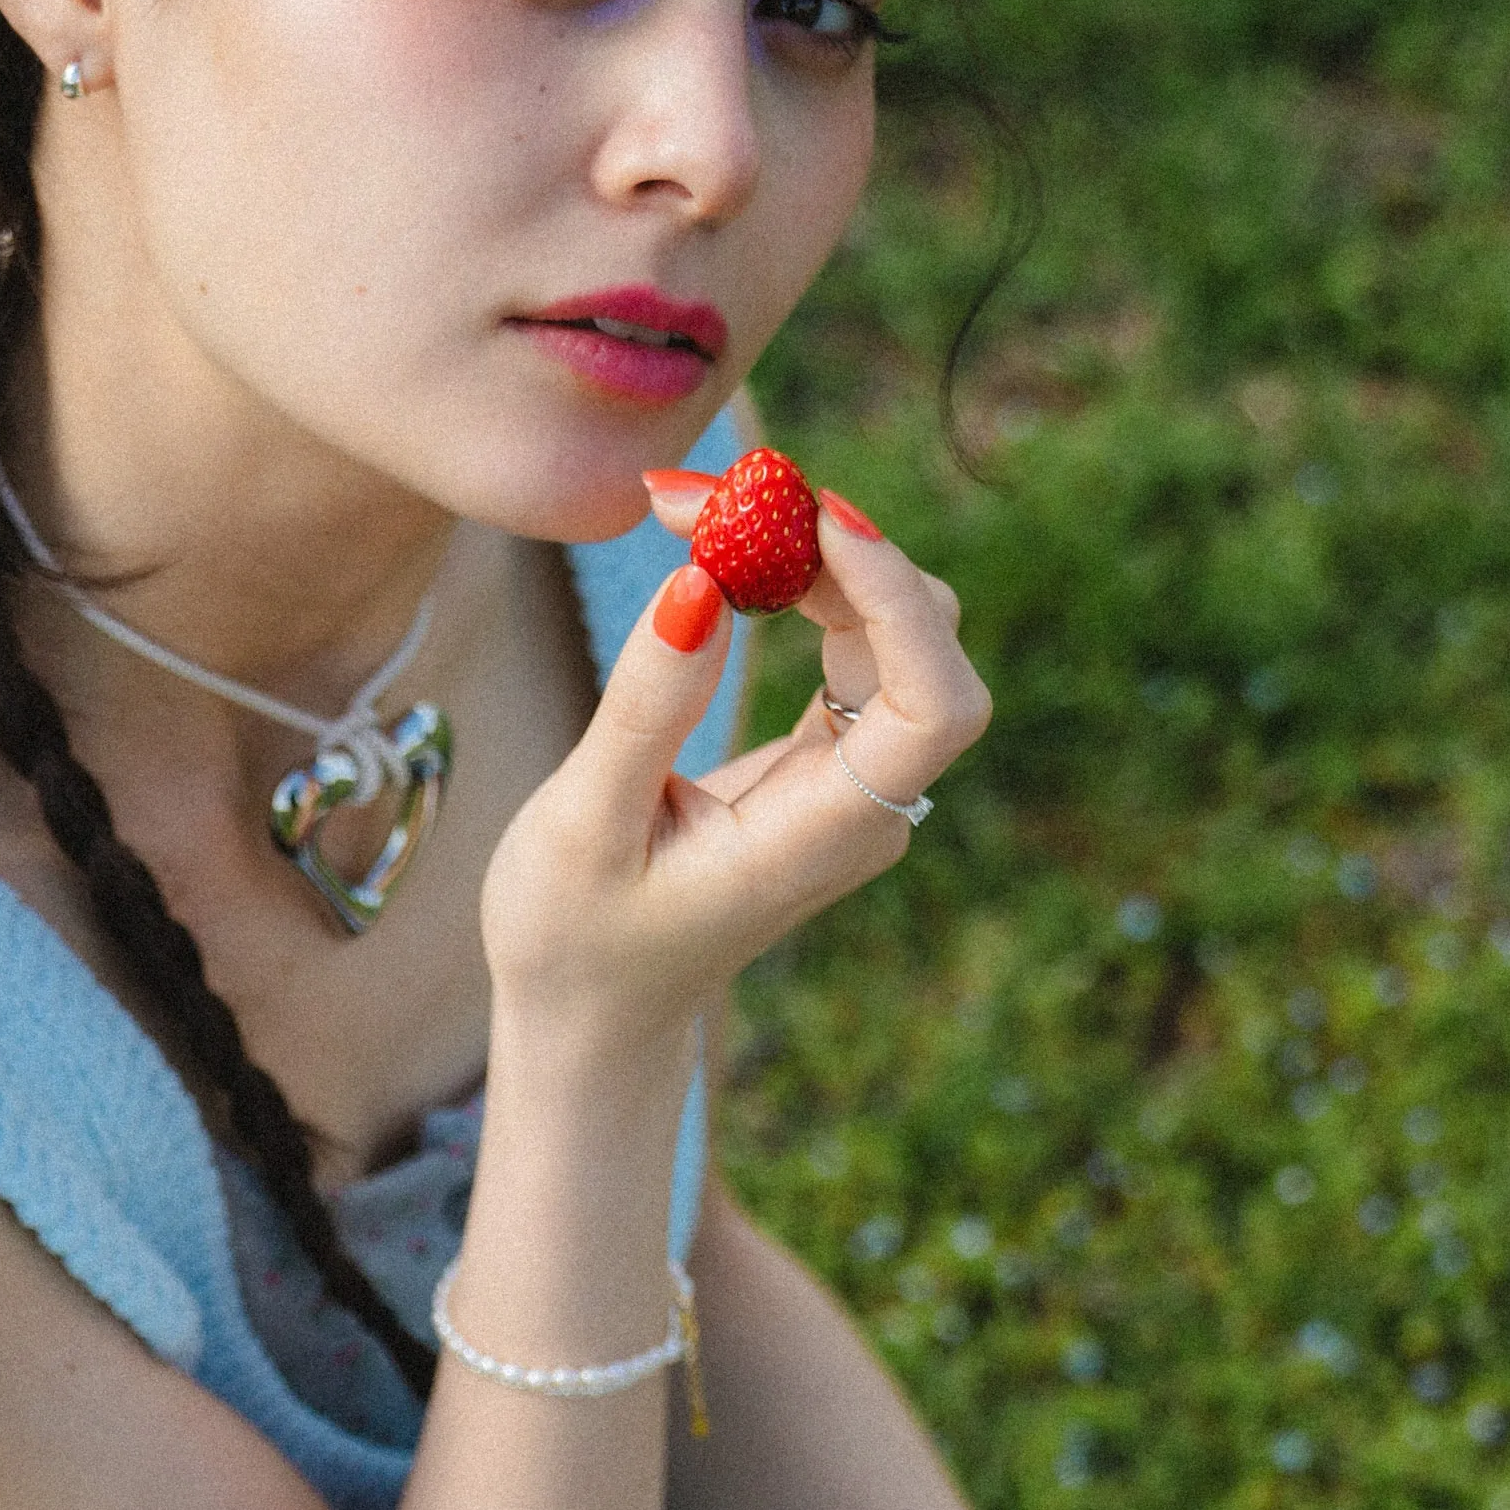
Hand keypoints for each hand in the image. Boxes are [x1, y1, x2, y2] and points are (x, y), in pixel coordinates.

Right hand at [480, 483, 988, 1041]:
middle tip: (716, 495)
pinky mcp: (828, 760)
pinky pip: (851, 647)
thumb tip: (702, 585)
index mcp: (824, 839)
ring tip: (698, 511)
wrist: (590, 1014)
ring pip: (890, 631)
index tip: (817, 519)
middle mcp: (866, 808)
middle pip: (922, 645)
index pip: (934, 707)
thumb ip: (648, 709)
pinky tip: (728, 553)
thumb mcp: (584, 826)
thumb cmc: (574, 939)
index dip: (899, 600)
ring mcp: (857, 783)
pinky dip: (798, 583)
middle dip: (837, 550)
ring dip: (812, 554)